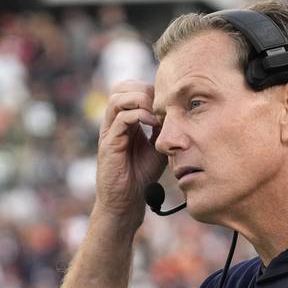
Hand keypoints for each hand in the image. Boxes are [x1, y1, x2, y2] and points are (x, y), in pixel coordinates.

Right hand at [95, 80, 166, 226]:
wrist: (127, 200)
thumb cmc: (141, 176)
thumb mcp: (158, 147)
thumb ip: (164, 128)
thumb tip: (178, 111)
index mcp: (124, 120)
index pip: (130, 89)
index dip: (149, 89)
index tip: (167, 101)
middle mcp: (113, 122)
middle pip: (121, 87)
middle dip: (144, 89)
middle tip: (161, 104)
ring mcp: (109, 131)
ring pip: (118, 98)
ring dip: (141, 100)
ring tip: (157, 112)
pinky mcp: (109, 143)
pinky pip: (121, 118)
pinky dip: (139, 115)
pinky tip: (154, 124)